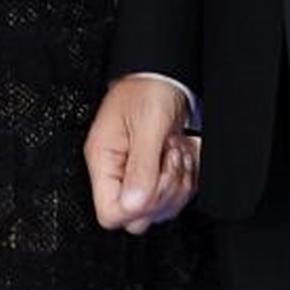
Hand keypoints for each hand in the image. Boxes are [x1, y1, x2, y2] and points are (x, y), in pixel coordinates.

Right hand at [85, 74, 199, 233]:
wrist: (162, 73)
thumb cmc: (148, 88)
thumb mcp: (147, 123)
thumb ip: (141, 165)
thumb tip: (134, 204)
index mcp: (104, 159)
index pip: (110, 212)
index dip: (137, 207)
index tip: (155, 177)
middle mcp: (116, 171)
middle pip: (136, 217)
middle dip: (163, 192)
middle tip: (169, 160)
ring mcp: (135, 173)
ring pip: (158, 209)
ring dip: (178, 183)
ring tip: (176, 151)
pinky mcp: (153, 172)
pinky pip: (172, 194)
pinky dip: (185, 178)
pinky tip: (183, 155)